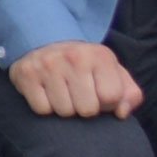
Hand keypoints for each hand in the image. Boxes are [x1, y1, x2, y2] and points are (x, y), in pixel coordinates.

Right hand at [10, 39, 144, 120]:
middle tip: (79, 95)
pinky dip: (45, 107)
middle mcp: (74, 57)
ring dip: (64, 109)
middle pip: (87, 109)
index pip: (111, 98)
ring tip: (63, 93)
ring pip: (64, 112)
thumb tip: (121, 113)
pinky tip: (47, 93)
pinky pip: (42, 109)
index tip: (98, 95)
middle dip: (85, 108)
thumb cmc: (86, 67)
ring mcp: (48, 64)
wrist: (46, 42)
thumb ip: (130, 94)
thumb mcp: (113, 73)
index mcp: (100, 55)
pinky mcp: (27, 73)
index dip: (107, 104)